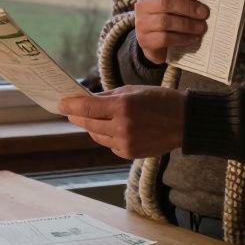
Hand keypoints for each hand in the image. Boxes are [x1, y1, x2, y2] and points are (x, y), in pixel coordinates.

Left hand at [58, 86, 185, 159]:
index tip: (60, 103)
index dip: (70, 105)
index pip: (87, 107)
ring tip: (93, 118)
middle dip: (78, 116)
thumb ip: (108, 96)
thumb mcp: (133, 90)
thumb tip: (86, 99)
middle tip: (71, 110)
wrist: (184, 122)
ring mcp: (126, 143)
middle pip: (89, 123)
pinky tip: (113, 129)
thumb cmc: (159, 100)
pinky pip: (109, 145)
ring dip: (92, 127)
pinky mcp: (130, 153)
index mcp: (123, 106)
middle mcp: (122, 126)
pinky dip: (107, 137)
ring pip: (97, 136)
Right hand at [134, 0, 208, 63]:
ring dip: (188, 24)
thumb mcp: (171, 3)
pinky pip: (165, 38)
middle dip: (189, 7)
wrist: (153, 41)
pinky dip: (183, 38)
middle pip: (166, 2)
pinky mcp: (145, 40)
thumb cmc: (167, 16)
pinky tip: (194, 38)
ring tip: (202, 27)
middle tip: (205, 12)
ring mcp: (142, 23)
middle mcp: (142, 5)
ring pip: (166, 22)